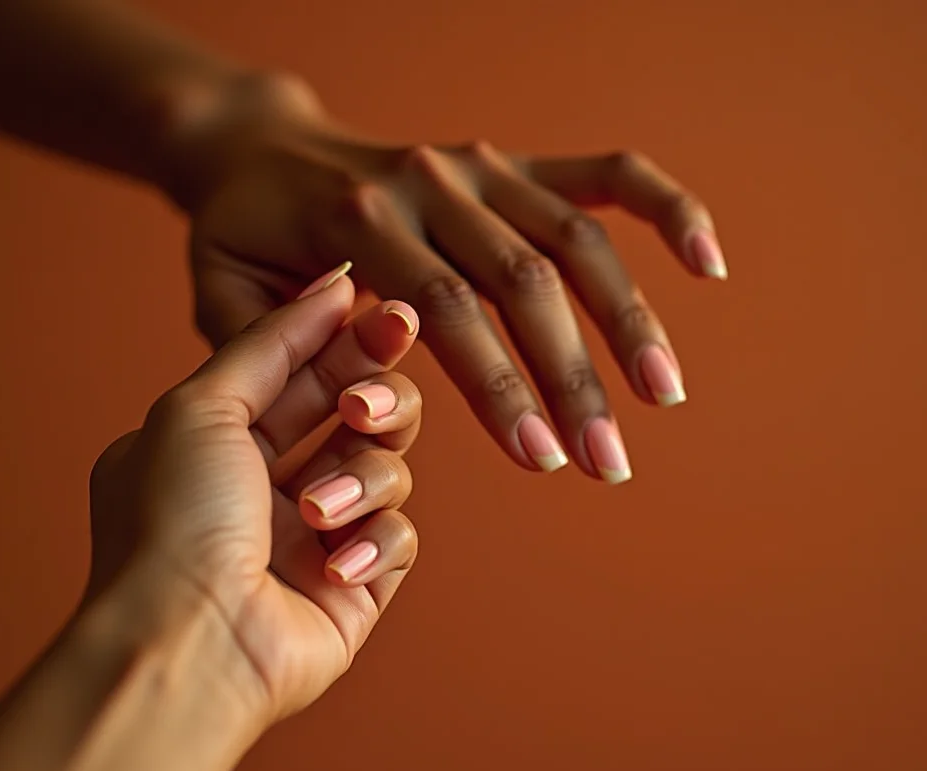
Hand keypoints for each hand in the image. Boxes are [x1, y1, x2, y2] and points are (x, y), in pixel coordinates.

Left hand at [86, 266, 421, 724]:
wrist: (189, 642)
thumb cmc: (175, 523)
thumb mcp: (202, 404)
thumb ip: (272, 340)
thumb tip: (335, 281)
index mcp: (223, 442)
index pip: (305, 371)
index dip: (350, 340)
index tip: (392, 313)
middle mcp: (270, 486)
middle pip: (361, 412)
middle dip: (375, 398)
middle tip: (364, 404)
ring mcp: (316, 536)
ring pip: (389, 469)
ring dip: (360, 481)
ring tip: (313, 511)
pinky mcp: (357, 584)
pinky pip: (400, 537)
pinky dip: (372, 543)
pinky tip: (332, 564)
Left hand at [174, 76, 725, 484]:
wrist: (259, 151)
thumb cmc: (240, 239)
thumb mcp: (219, 294)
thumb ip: (267, 349)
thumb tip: (349, 399)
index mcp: (358, 221)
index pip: (447, 312)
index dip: (501, 388)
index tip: (544, 460)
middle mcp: (429, 182)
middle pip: (524, 282)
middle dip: (574, 378)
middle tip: (610, 463)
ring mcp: (478, 165)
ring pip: (576, 240)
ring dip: (629, 320)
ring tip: (665, 395)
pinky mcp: (511, 162)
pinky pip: (605, 177)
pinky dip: (665, 211)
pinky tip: (708, 264)